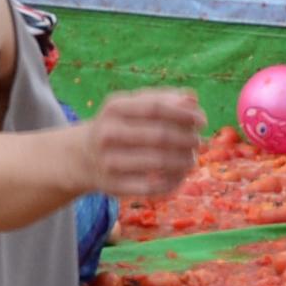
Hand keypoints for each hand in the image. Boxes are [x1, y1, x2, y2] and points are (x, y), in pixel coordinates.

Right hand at [87, 87, 204, 200]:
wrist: (82, 158)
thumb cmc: (119, 126)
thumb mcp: (133, 106)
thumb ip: (163, 99)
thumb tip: (193, 100)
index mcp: (115, 108)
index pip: (156, 109)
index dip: (184, 114)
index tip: (203, 120)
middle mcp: (108, 134)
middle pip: (160, 136)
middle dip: (187, 139)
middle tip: (198, 141)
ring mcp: (109, 162)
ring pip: (160, 162)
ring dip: (184, 161)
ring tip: (192, 158)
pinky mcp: (114, 186)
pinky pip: (153, 187)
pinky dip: (173, 181)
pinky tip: (180, 175)